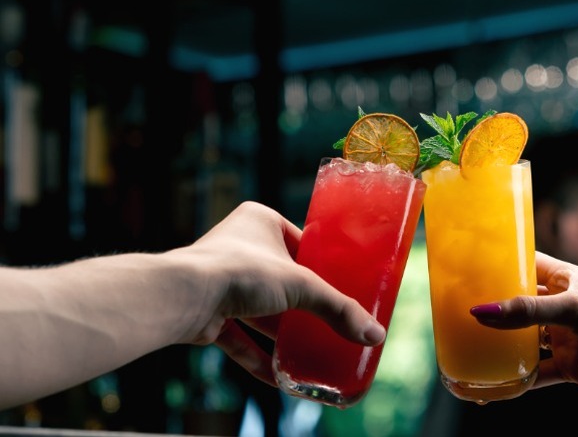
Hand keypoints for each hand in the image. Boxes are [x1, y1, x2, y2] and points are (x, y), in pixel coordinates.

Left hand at [174, 201, 385, 385]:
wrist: (185, 296)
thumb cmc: (241, 271)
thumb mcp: (301, 285)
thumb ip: (338, 309)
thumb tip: (374, 335)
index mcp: (260, 221)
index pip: (298, 241)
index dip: (318, 263)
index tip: (339, 282)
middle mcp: (237, 245)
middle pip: (280, 279)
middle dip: (300, 303)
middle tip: (328, 319)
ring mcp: (220, 280)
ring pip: (259, 309)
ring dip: (280, 332)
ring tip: (309, 349)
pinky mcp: (208, 312)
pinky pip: (239, 336)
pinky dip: (257, 355)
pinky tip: (278, 375)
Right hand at [469, 251, 577, 407]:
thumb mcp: (574, 308)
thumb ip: (528, 311)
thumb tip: (481, 313)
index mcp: (563, 279)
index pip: (522, 263)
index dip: (495, 264)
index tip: (464, 268)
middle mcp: (561, 306)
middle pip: (515, 306)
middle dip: (489, 312)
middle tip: (456, 316)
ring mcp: (564, 336)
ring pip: (522, 341)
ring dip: (498, 349)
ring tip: (467, 354)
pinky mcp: (569, 366)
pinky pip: (535, 372)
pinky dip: (515, 379)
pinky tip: (493, 387)